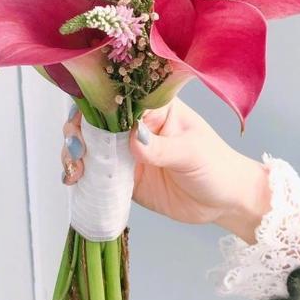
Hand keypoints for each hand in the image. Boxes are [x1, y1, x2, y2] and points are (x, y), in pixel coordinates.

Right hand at [61, 99, 270, 243]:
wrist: (225, 203)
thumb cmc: (217, 167)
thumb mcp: (193, 154)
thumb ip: (162, 148)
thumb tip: (132, 142)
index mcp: (155, 107)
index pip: (118, 96)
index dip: (94, 104)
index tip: (81, 120)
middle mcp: (137, 125)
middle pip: (96, 119)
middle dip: (77, 130)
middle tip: (76, 148)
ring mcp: (128, 151)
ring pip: (90, 145)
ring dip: (74, 152)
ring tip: (74, 168)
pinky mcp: (124, 176)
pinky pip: (96, 172)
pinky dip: (81, 174)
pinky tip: (74, 180)